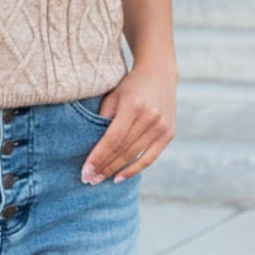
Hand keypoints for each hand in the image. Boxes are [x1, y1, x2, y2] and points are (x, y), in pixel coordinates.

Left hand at [80, 62, 177, 184]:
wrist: (159, 74)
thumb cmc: (130, 86)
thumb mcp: (113, 96)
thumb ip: (102, 118)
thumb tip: (91, 147)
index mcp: (134, 106)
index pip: (112, 139)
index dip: (98, 157)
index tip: (85, 171)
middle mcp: (150, 118)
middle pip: (122, 150)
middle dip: (104, 167)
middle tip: (89, 179)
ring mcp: (162, 126)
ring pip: (134, 156)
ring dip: (115, 170)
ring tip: (99, 179)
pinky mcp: (168, 134)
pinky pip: (150, 158)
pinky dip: (134, 169)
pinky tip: (119, 177)